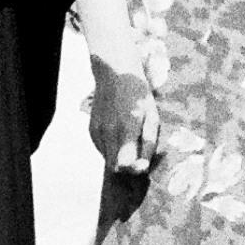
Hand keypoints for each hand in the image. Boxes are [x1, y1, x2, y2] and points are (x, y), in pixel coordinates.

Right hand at [89, 52, 162, 175]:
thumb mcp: (153, 116)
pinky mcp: (91, 130)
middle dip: (127, 167)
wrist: (115, 73)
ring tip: (129, 140)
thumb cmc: (139, 95)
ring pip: (107, 159)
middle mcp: (108, 132)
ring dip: (119, 157)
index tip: (142, 164)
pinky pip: (101, 149)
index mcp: (127, 128)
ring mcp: (97, 131)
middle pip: (114, 167)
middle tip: (138, 155)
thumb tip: (143, 166)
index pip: (124, 165)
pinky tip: (119, 134)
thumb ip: (148, 143)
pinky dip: (111, 148)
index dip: (134, 170)